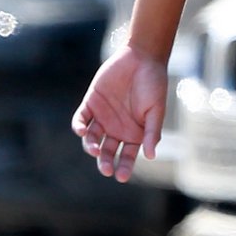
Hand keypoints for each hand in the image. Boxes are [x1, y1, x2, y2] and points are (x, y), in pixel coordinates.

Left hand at [73, 47, 167, 182]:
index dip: (124, 167)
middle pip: (108, 151)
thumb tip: (150, 156)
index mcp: (135, 133)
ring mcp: (102, 116)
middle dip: (106, 162)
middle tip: (106, 169)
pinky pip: (81, 119)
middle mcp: (117, 128)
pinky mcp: (91, 103)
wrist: (141, 59)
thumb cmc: (154, 85)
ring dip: (91, 147)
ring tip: (95, 150)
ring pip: (92, 138)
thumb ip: (152, 132)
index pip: (127, 155)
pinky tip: (80, 132)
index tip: (120, 176)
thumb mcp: (156, 111)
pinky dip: (79, 126)